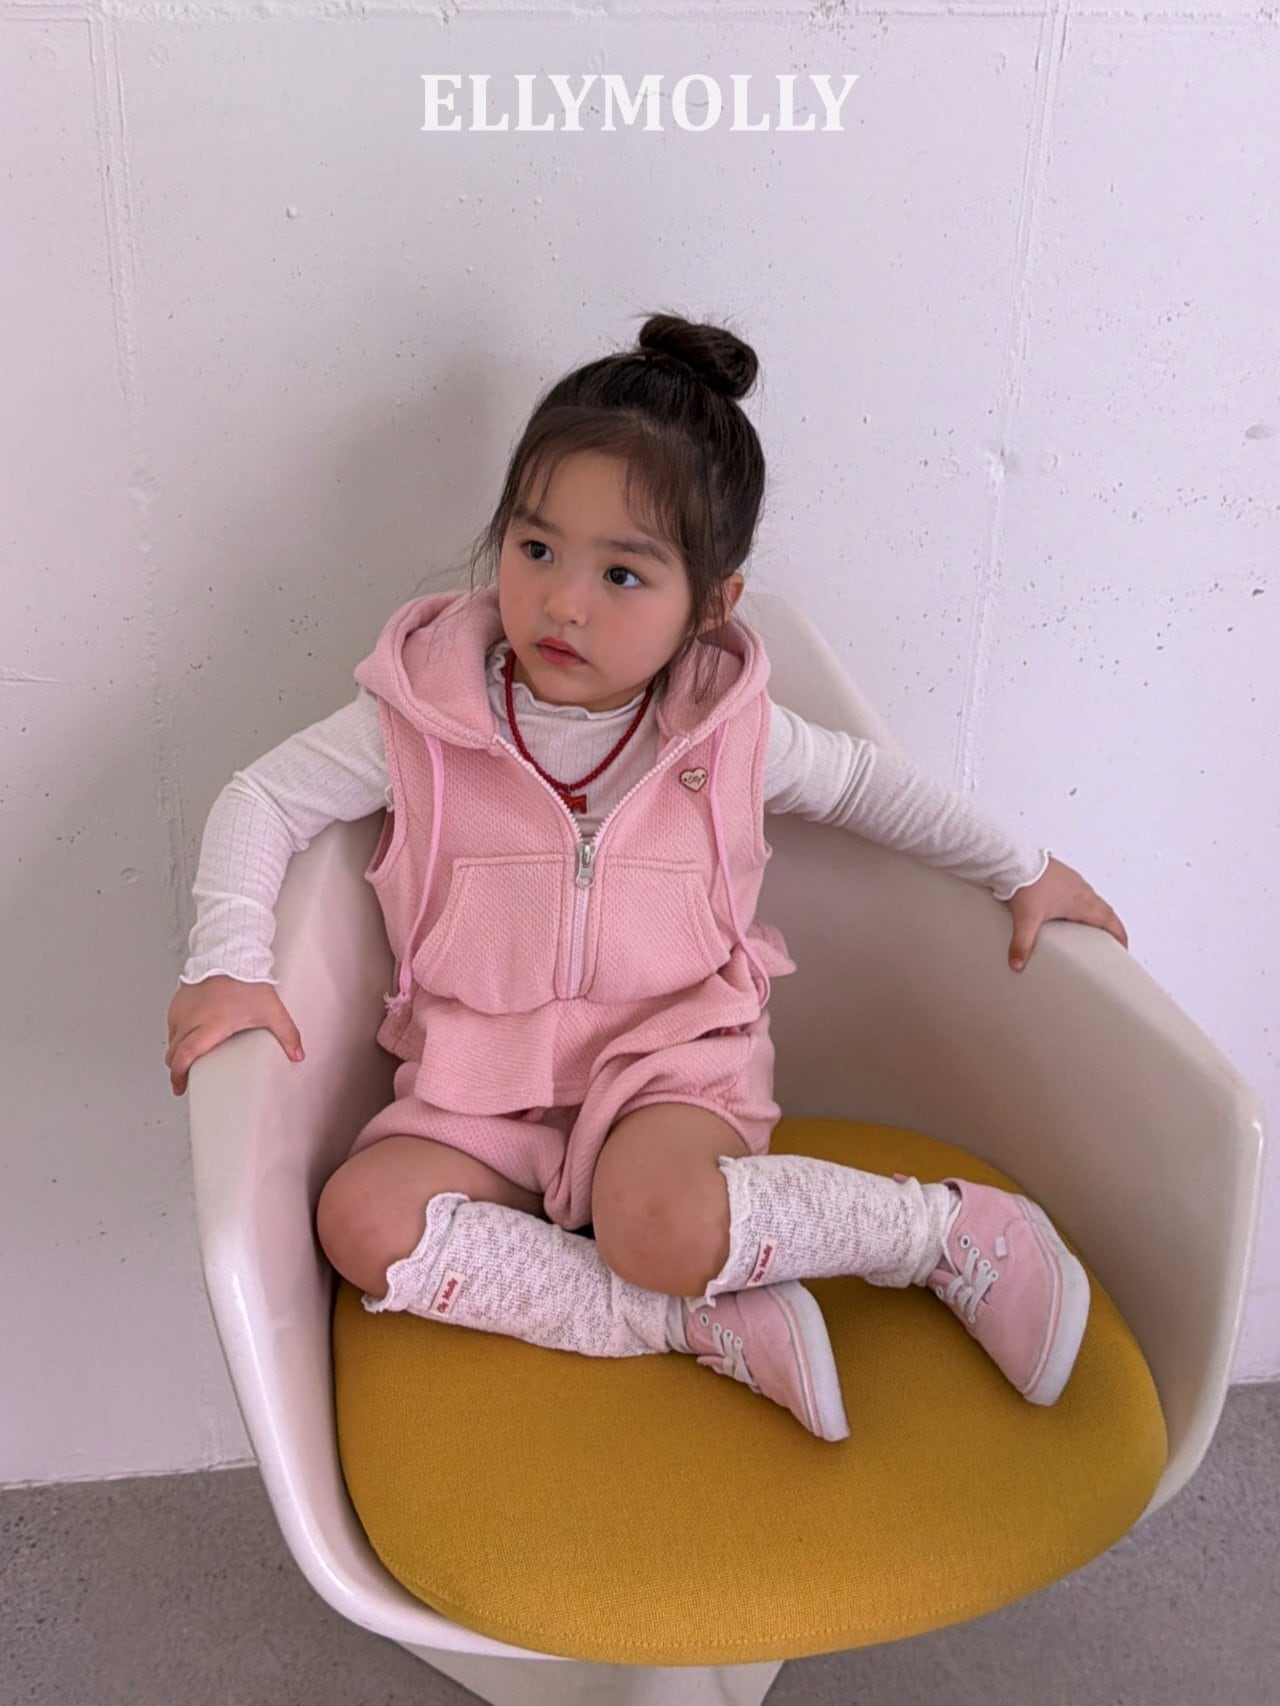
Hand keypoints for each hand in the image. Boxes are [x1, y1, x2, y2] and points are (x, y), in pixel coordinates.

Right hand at [165, 975, 304, 1095]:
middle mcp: (193, 1018)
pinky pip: (171, 1024)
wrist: (231, 954)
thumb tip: (298, 1054)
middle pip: (173, 1052)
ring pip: (170, 1039)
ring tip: (187, 1059)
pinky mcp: (178, 1001)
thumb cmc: (247, 981)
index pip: (186, 1055)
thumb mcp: (272, 1011)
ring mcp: (183, 1010)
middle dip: (177, 1069)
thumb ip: (287, 1035)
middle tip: (183, 1080)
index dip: (179, 1074)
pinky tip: (187, 1036)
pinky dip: (176, 1035)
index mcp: (212, 1024)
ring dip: (176, 1051)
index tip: (181, 1086)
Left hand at [1003, 855, 1128, 971]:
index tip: (1123, 946)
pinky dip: (1083, 902)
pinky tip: (1070, 907)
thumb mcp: (1026, 920)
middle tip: (1111, 939)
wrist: (1016, 859)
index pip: (1109, 920)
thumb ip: (1022, 944)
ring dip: (1097, 912)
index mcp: (1081, 902)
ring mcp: (1073, 880)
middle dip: (1111, 926)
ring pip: (1093, 899)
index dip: (1119, 934)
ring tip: (1092, 926)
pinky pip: (1080, 891)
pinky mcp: (1063, 874)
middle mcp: (1081, 890)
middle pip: (1105, 911)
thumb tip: (1017, 963)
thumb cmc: (1026, 882)